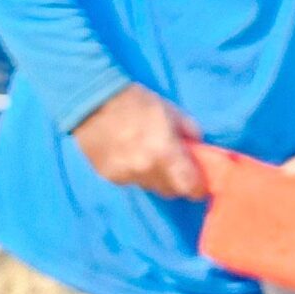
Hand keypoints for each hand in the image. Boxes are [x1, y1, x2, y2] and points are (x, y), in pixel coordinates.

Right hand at [73, 85, 204, 198]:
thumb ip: (190, 134)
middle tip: (177, 167)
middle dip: (178, 183)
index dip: (198, 188)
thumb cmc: (138, 102)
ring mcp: (124, 175)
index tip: (200, 183)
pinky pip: (131, 181)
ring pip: (150, 187)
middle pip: (170, 191)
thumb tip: (198, 150)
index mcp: (164, 153)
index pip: (189, 187)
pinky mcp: (108, 176)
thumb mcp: (172, 112)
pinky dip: (135, 173)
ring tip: (150, 156)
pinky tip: (130, 155)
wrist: (93, 102)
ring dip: (155, 177)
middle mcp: (144, 170)